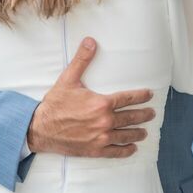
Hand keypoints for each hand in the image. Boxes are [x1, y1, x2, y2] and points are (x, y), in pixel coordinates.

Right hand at [26, 37, 154, 157]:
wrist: (41, 128)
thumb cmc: (55, 104)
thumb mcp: (68, 79)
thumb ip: (82, 60)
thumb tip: (90, 42)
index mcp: (101, 103)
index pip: (127, 98)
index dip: (140, 96)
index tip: (149, 95)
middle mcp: (105, 121)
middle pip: (131, 117)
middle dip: (143, 115)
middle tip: (151, 113)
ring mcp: (101, 137)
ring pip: (126, 135)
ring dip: (138, 133)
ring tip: (144, 131)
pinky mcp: (96, 149)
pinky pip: (116, 151)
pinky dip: (126, 150)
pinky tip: (132, 148)